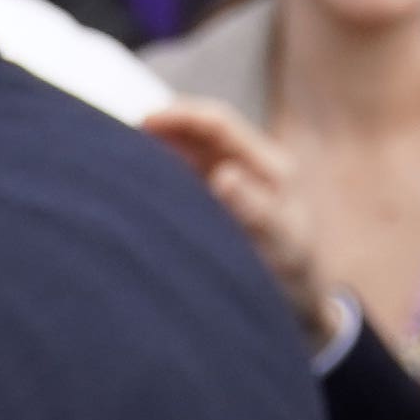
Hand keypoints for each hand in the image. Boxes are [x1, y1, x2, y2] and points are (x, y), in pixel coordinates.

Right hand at [143, 95, 344, 344]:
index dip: (181, 115)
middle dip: (162, 128)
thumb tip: (224, 175)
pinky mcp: (217, 200)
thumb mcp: (280, 245)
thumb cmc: (293, 277)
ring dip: (158, 149)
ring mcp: (233, 181)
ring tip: (122, 159)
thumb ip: (255, 211)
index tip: (144, 122)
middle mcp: (251, 166)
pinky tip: (137, 183)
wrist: (299, 304)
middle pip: (200, 131)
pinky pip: (185, 176)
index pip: (219, 123)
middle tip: (121, 140)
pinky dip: (161, 174)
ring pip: (189, 151)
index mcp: (271, 167)